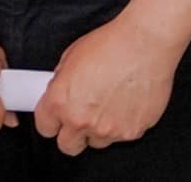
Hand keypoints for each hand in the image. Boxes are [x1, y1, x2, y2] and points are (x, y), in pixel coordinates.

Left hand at [34, 13, 182, 154]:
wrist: (145, 43)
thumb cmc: (111, 44)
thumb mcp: (71, 56)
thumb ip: (61, 83)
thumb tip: (60, 92)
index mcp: (61, 101)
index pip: (44, 128)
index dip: (50, 121)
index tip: (56, 118)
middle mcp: (82, 120)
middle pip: (68, 146)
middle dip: (71, 133)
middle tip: (80, 116)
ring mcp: (108, 130)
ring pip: (97, 142)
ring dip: (99, 129)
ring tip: (109, 103)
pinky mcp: (132, 132)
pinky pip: (122, 136)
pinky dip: (122, 124)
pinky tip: (126, 102)